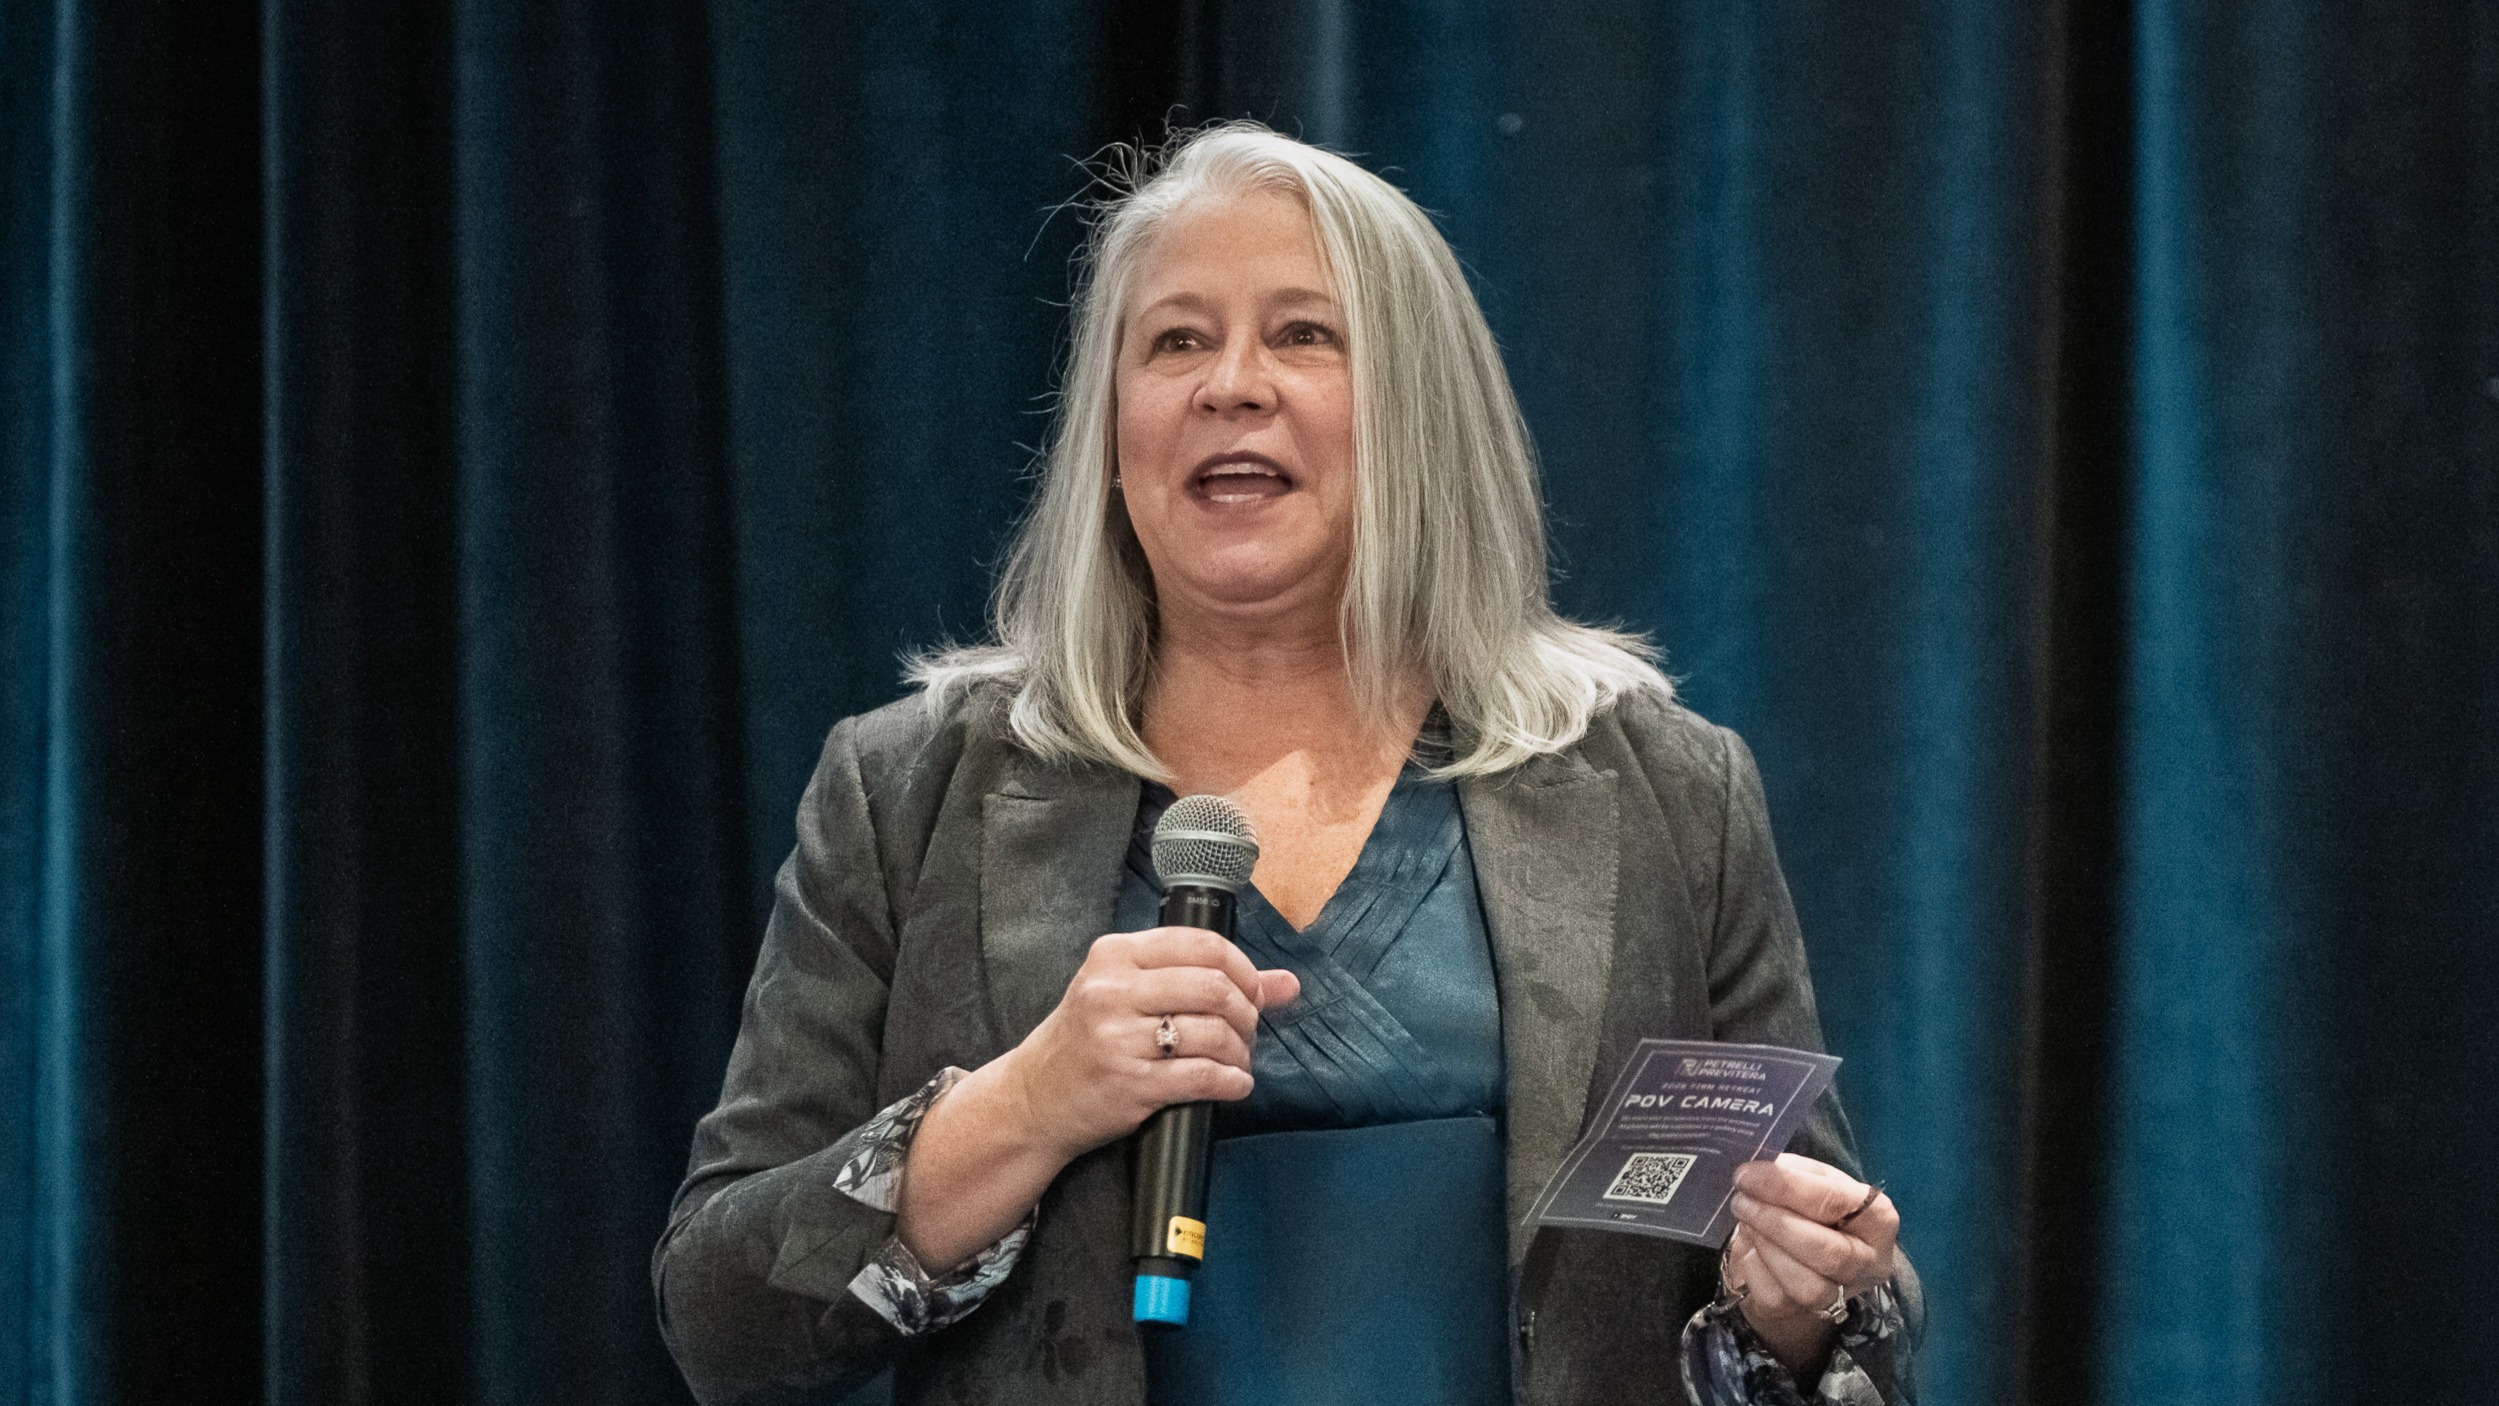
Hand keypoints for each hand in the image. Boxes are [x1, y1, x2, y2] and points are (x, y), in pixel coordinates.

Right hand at [998, 927, 1300, 1160]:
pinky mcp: (1129, 1084)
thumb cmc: (1087, 1039)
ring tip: (1238, 1060)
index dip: (1243, 969)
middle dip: (1247, 1012)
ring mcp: (1118, 1039)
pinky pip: (1202, 1077)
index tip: (1252, 992)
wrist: (1035, 1097)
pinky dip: (1231, 1082)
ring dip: (1241, 1052)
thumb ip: (1202, 977)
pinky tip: (1233, 1084)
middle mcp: (1113, 991)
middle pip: (1214, 988)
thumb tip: (1286, 983)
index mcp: (1113, 955)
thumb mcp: (1129, 992)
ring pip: (1213, 1034)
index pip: (1202, 945)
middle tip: (1247, 1030)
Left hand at [1722, 1153, 1899, 1379]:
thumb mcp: (1812, 1178)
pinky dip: (1756, 1268)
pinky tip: (1751, 1247)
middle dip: (1775, 1223)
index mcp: (1877, 1217)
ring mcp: (1845, 1294)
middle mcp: (1870, 1261)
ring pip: (1806, 1285)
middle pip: (1828, 1252)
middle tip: (1741, 1200)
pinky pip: (1778, 1298)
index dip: (1787, 1187)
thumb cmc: (1813, 1206)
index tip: (1747, 1175)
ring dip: (1767, 1248)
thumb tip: (1757, 1171)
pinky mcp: (1811, 1313)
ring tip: (1745, 1219)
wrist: (1805, 1251)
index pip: (1836, 1201)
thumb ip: (1791, 1171)